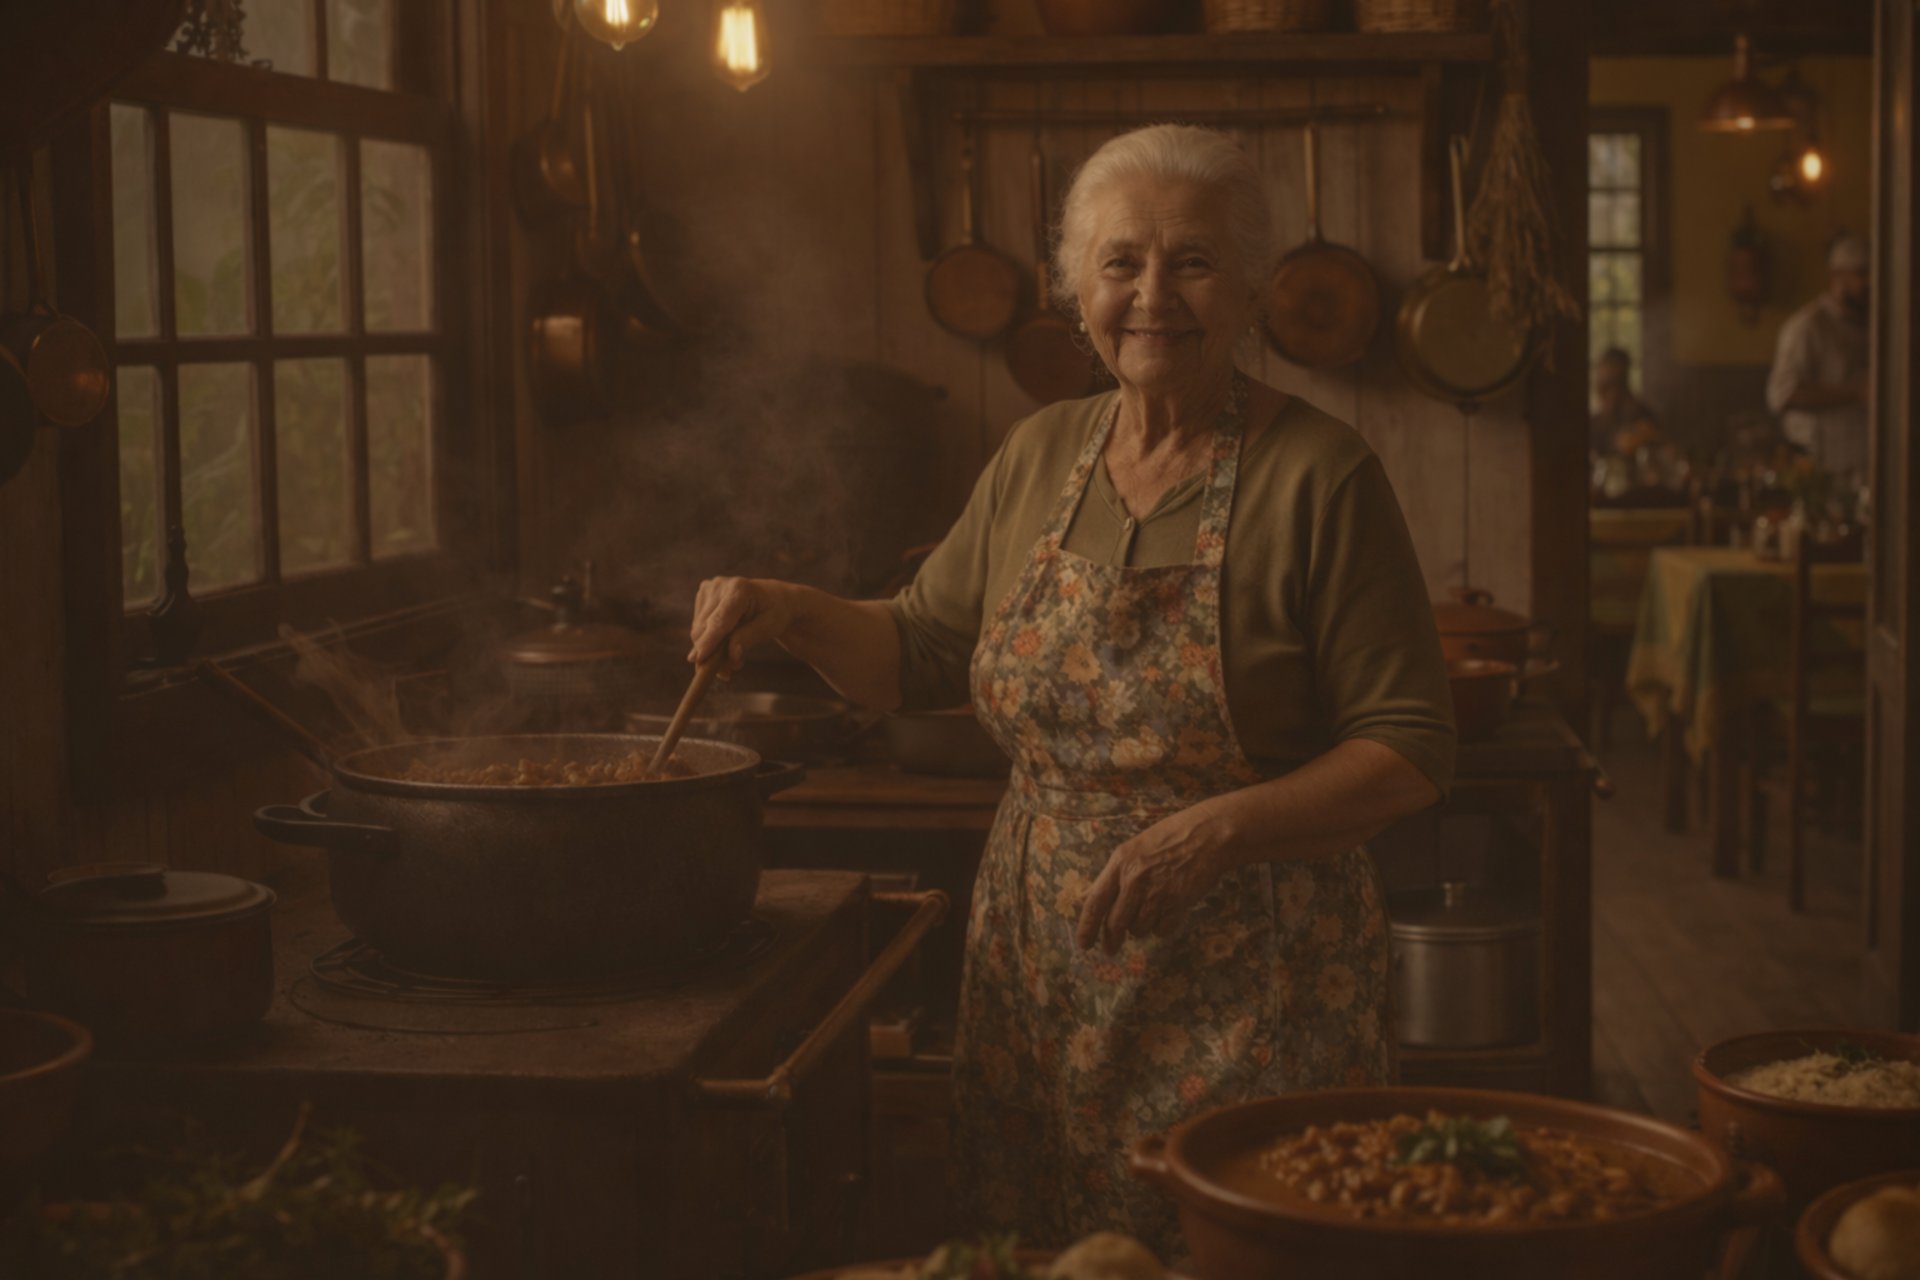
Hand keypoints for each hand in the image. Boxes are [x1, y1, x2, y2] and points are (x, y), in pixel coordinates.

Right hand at [689, 577, 799, 672]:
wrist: (775, 598)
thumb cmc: (776, 612)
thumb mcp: (770, 627)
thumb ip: (748, 638)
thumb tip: (731, 655)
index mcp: (740, 589)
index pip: (720, 621)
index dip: (708, 641)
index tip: (698, 660)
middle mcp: (720, 585)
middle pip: (704, 629)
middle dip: (712, 654)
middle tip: (727, 674)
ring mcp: (709, 588)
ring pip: (698, 630)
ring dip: (711, 650)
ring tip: (733, 659)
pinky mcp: (703, 595)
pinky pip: (699, 626)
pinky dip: (709, 640)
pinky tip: (726, 643)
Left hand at [1075, 804, 1233, 954]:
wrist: (1209, 836)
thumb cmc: (1170, 838)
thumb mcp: (1133, 849)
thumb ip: (1110, 876)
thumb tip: (1084, 897)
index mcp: (1120, 863)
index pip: (1095, 902)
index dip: (1086, 927)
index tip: (1083, 944)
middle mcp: (1135, 880)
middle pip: (1115, 924)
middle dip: (1111, 941)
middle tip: (1110, 949)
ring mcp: (1158, 894)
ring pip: (1138, 929)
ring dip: (1140, 928)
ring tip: (1150, 911)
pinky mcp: (1178, 904)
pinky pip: (1161, 930)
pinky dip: (1161, 927)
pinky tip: (1167, 912)